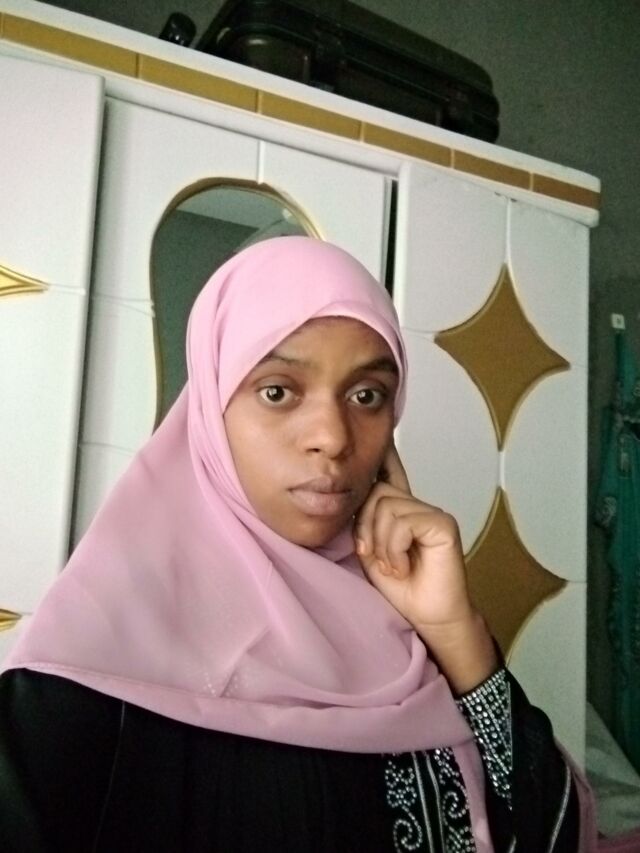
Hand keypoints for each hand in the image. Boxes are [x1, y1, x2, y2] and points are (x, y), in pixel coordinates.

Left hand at [354, 444, 497, 693]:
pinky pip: (402, 522)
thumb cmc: (400, 588)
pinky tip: (406, 566)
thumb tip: (349, 494)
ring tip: (394, 565)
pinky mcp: (442, 524)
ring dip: (381, 544)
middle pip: (375, 493)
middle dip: (365, 527)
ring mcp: (432, 514)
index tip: (381, 432)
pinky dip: (395, 549)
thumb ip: (364, 521)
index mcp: (399, 511)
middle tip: (375, 556)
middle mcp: (416, 507)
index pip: (389, 475)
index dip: (384, 454)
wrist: (427, 617)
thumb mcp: (371, 550)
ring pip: (385, 508)